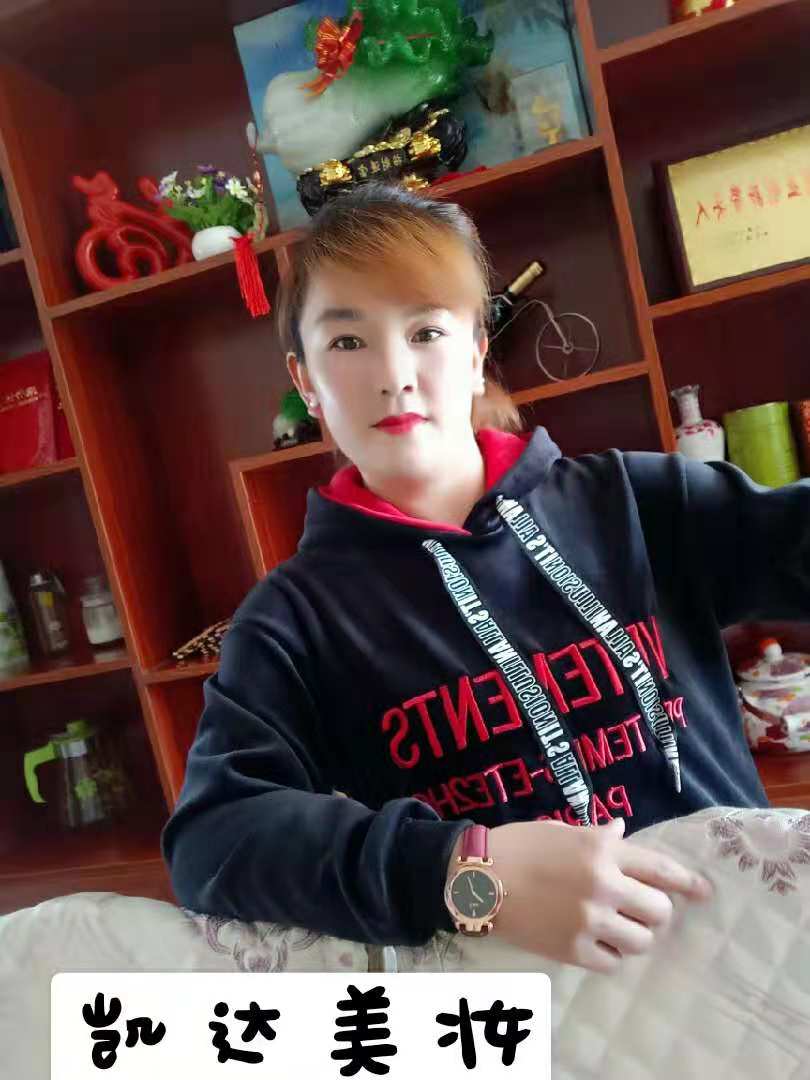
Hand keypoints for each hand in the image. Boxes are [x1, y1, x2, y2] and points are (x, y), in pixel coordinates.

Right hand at [446, 818, 712, 973]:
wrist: (478, 878)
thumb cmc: (518, 845)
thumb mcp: (561, 830)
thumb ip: (597, 836)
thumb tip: (622, 832)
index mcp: (602, 850)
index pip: (661, 869)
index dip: (688, 883)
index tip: (705, 892)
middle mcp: (604, 885)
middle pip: (659, 911)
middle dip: (654, 911)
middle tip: (638, 909)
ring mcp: (589, 921)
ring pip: (641, 941)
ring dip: (633, 935)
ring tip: (615, 927)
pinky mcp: (573, 950)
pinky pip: (612, 962)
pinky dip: (609, 954)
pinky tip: (594, 941)